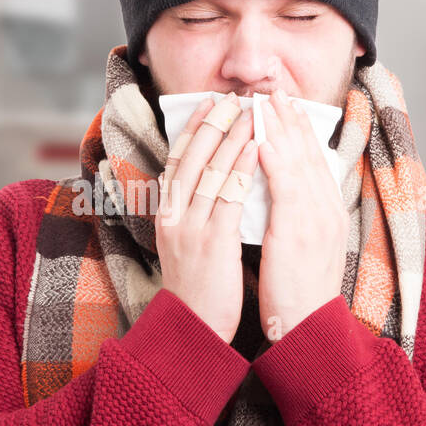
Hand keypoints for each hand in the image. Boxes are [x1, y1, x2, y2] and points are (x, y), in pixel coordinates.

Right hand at [155, 92, 259, 343]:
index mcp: (168, 215)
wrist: (192, 329)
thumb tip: (209, 185)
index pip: (178, 161)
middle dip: (213, 124)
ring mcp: (190, 228)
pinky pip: (228, 198)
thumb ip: (195, 214)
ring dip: (232, 138)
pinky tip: (257, 150)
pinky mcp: (211, 243)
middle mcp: (174, 216)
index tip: (210, 104)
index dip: (194, 130)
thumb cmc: (198, 288)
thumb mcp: (186, 245)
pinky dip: (243, 169)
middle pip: (192, 158)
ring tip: (250, 113)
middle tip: (233, 97)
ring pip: (210, 172)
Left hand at [256, 88, 347, 341]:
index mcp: (328, 212)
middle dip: (291, 119)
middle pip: (309, 153)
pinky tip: (260, 140)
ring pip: (297, 162)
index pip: (314, 160)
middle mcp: (326, 209)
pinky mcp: (298, 231)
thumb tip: (283, 194)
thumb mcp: (303, 246)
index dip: (300, 130)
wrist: (307, 326)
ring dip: (279, 129)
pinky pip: (285, 187)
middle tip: (275, 90)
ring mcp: (315, 218)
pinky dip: (274, 160)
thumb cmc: (299, 292)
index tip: (285, 106)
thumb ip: (296, 216)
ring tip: (264, 102)